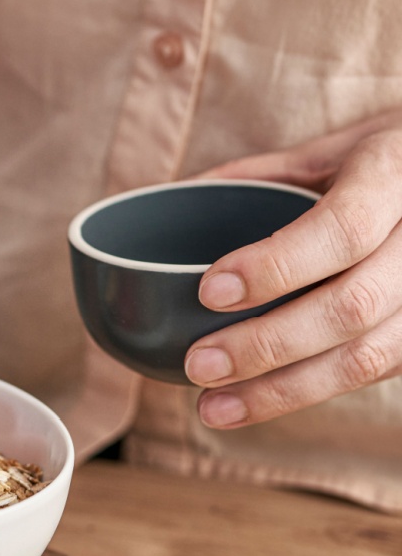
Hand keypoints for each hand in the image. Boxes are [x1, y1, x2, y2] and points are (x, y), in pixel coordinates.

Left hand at [184, 110, 401, 426]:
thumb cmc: (384, 159)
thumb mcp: (331, 149)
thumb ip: (261, 174)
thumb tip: (175, 200)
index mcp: (396, 174)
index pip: (344, 228)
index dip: (277, 265)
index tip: (210, 290)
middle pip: (353, 305)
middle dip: (267, 344)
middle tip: (199, 364)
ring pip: (367, 356)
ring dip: (282, 389)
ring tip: (213, 406)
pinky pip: (374, 372)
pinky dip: (307, 391)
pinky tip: (254, 402)